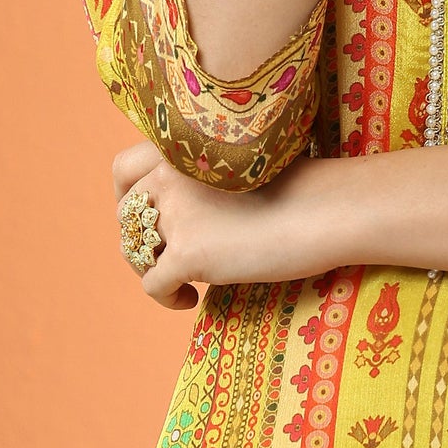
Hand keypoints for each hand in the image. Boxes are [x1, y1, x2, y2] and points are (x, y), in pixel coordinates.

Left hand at [110, 141, 358, 310]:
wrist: (325, 209)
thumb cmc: (299, 187)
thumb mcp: (239, 163)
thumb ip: (203, 175)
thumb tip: (179, 210)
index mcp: (182, 147)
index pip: (122, 169)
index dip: (126, 196)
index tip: (148, 217)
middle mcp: (169, 175)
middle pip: (126, 217)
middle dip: (141, 241)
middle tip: (168, 257)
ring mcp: (175, 215)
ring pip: (136, 253)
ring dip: (154, 270)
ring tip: (185, 281)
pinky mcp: (186, 255)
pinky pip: (153, 286)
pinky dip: (168, 298)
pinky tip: (193, 299)